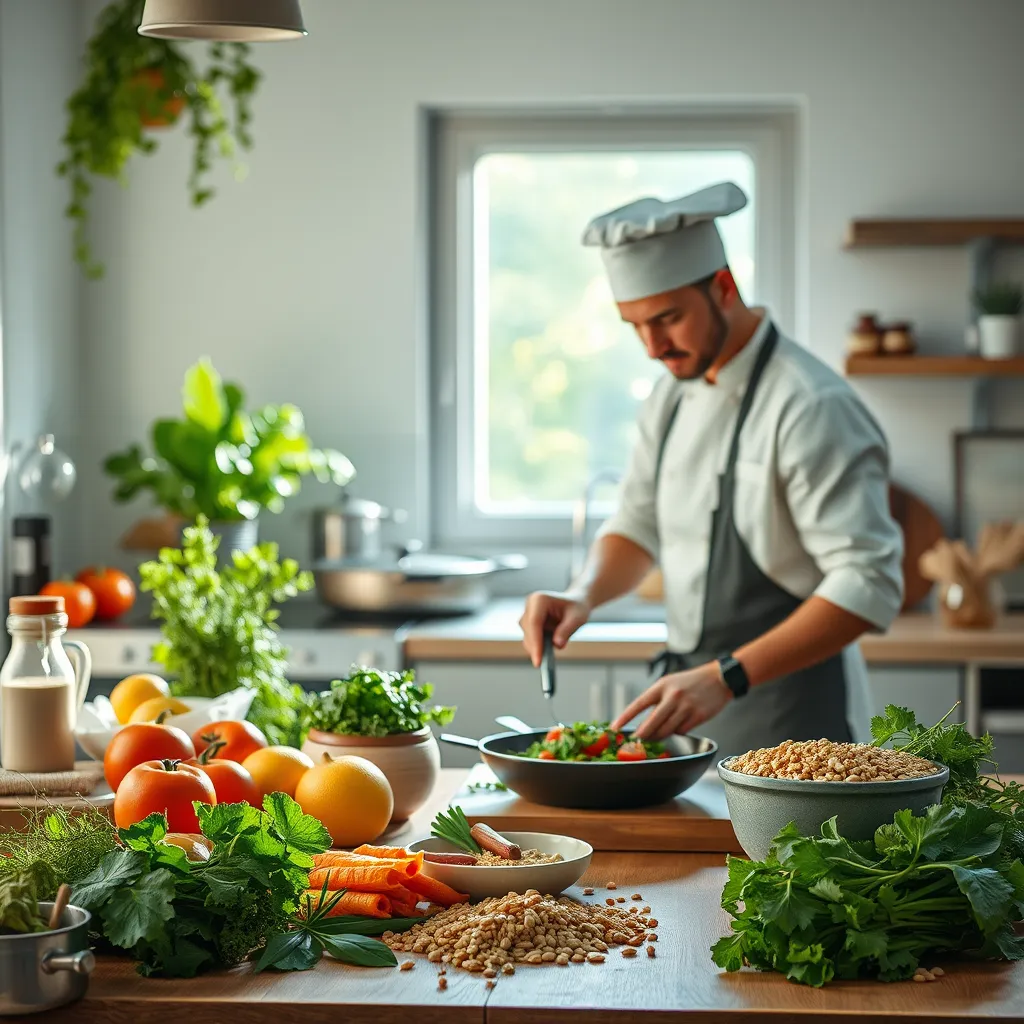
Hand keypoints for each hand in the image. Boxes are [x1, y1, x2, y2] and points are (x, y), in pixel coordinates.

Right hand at [519, 591, 591, 666]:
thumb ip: (567, 630)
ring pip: (528, 638)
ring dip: (540, 647)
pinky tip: (551, 647)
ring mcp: (528, 614)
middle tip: (548, 663)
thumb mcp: (578, 618)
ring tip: (557, 646)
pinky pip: (530, 640)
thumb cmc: (577, 607)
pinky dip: (540, 646)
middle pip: (529, 632)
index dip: (535, 643)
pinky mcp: (528, 624)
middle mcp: (530, 605)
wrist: (576, 602)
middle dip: (538, 648)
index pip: (534, 623)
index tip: (538, 661)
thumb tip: (557, 644)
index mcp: (540, 599)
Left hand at [610, 662, 731, 740]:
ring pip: (666, 730)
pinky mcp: (698, 716)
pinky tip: (678, 726)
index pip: (638, 704)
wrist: (719, 678)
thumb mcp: (669, 684)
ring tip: (655, 736)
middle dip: (641, 735)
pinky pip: (681, 731)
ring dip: (658, 736)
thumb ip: (657, 701)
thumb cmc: (690, 682)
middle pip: (652, 723)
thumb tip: (644, 724)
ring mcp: (686, 707)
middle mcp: (673, 696)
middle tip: (635, 742)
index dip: (624, 718)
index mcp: (662, 686)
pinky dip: (677, 732)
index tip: (614, 728)